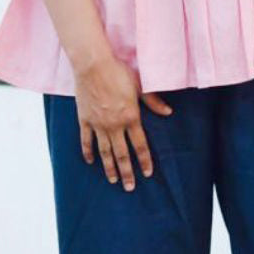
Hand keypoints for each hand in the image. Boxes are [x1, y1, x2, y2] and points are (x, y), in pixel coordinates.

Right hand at [73, 55, 172, 190]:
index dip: (144, 161)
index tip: (147, 174)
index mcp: (131, 117)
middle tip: (130, 187)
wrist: (93, 65)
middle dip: (126, 172)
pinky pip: (86, 140)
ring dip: (109, 167)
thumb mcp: (141, 86)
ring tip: (113, 180)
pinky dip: (88, 152)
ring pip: (105, 151)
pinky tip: (91, 161)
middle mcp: (114, 125)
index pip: (140, 145)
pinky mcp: (85, 120)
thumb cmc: (119, 72)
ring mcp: (98, 124)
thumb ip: (153, 101)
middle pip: (122, 154)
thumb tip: (169, 112)